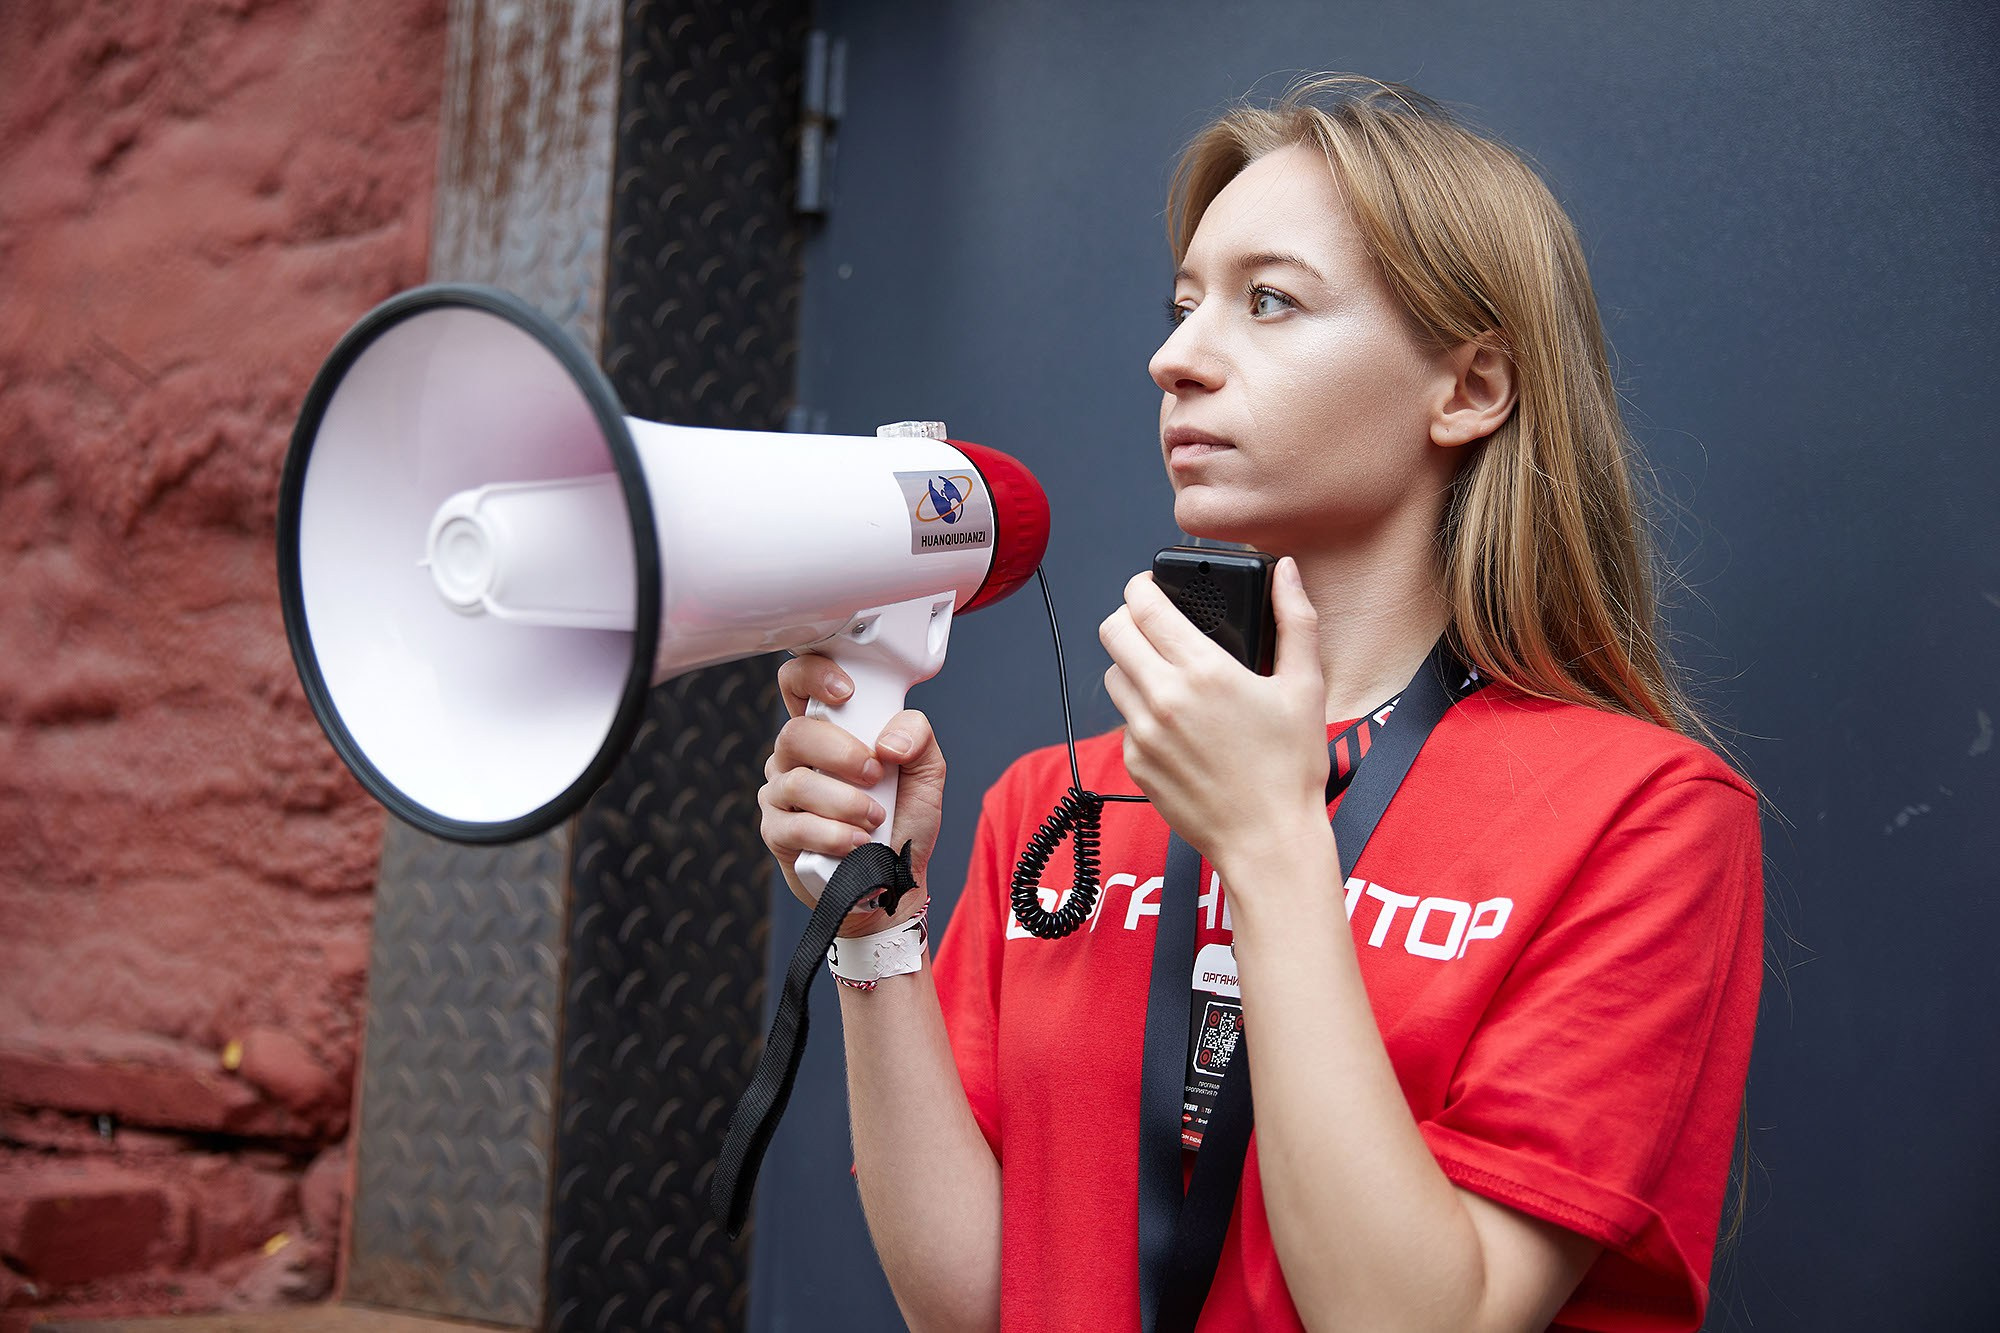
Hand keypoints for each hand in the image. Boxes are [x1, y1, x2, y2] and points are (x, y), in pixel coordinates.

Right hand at [758, 653, 946, 936]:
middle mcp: (796, 756)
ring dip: (845, 802)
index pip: (798, 683)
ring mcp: (780, 794)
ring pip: (796, 782)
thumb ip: (918, 737)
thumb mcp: (926, 772)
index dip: (812, 676)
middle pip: (795, 733)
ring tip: (874, 819)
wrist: (895, 879)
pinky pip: (795, 825)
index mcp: (827, 729)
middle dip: (841, 753)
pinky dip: (834, 834)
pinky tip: (858, 843)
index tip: (845, 692)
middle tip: (874, 774)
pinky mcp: (776, 833)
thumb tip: (887, 741)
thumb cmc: (903, 819)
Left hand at [1098, 556, 1331, 879]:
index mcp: (1203, 670)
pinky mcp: (1135, 764)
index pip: (1143, 604)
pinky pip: (1124, 721)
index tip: (1152, 585)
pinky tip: (1176, 724)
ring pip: (1113, 675)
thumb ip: (1296, 620)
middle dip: (1129, 619)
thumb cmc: (1291, 769)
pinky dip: (1141, 713)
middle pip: (1113, 632)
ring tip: (1167, 674)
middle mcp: (1163, 698)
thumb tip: (1287, 572)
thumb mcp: (1306, 687)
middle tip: (1154, 624)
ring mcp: (1142, 734)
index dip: (1142, 585)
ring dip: (1132, 665)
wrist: (1268, 841)